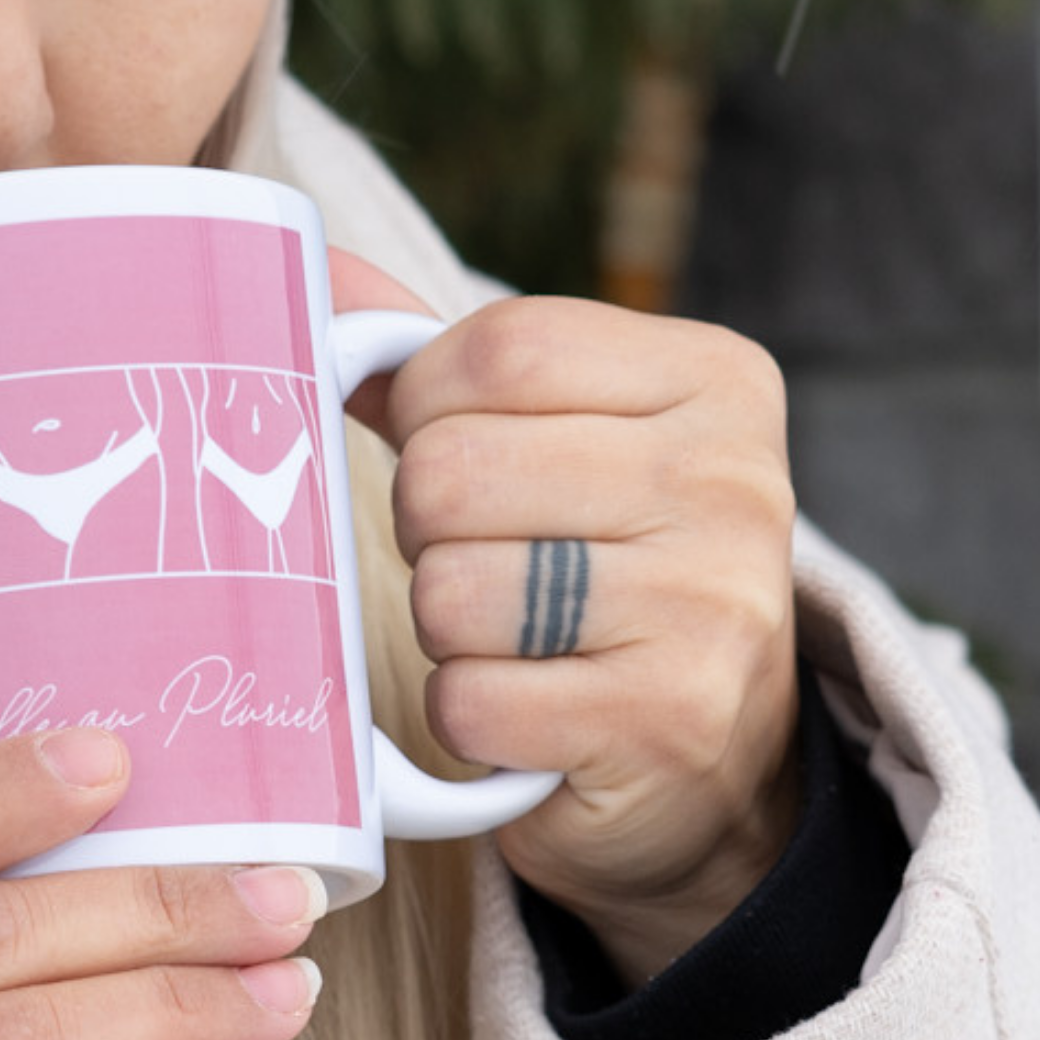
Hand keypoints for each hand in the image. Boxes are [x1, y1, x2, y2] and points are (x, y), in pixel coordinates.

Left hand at [334, 254, 801, 987]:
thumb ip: (446, 360)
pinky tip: (526, 712)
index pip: (499, 348)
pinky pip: (469, 702)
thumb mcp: (563, 437)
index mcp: (715, 380)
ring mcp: (707, 608)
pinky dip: (467, 716)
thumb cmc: (605, 571)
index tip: (449, 450)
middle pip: (454, 471)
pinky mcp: (666, 723)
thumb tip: (308, 279)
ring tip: (512, 638)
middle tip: (483, 559)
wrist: (717, 761)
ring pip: (448, 592)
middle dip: (425, 527)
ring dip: (445, 629)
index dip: (425, 406)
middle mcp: (732, 484)